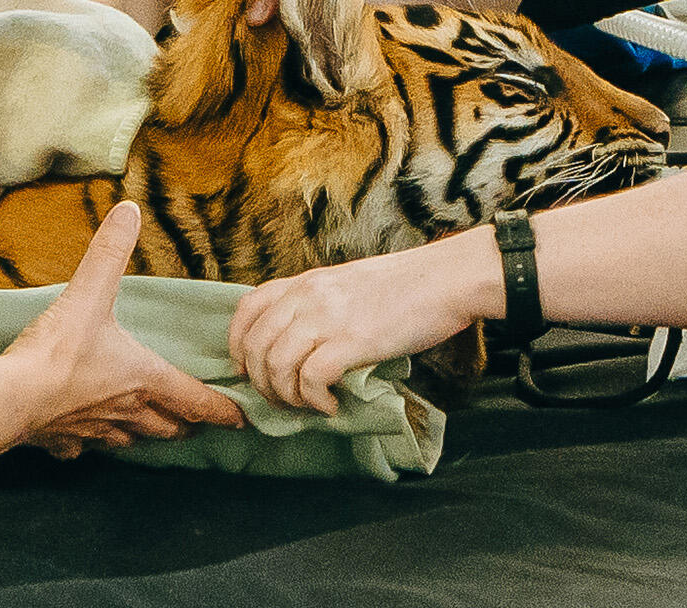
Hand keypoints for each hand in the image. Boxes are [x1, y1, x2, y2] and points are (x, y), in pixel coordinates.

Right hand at [8, 201, 245, 456]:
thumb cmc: (59, 349)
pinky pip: (80, 446)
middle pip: (166, 426)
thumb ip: (111, 250)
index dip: (220, 409)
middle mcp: (126, 409)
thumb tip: (129, 209)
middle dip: (182, 424)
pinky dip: (86, 443)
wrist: (11, 397)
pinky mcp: (61, 441)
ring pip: (129, 439)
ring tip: (148, 428)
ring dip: (142, 434)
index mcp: (143, 377)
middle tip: (194, 423)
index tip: (240, 419)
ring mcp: (93, 429)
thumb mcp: (90, 291)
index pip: (195, 399)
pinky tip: (81, 440)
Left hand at [227, 232, 496, 414]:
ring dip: (287, 397)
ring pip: (276, 366)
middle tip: (282, 400)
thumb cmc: (407, 286)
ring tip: (310, 406)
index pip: (247, 309)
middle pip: (255, 345)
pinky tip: (332, 406)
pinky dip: (315, 401)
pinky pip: (311, 380)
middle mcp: (308, 296)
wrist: (446, 280)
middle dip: (261, 383)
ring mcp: (327, 318)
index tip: (249, 369)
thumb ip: (321, 304)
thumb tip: (305, 341)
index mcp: (307, 281)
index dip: (239, 345)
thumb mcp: (350, 284)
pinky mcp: (351, 341)